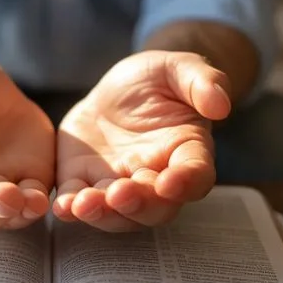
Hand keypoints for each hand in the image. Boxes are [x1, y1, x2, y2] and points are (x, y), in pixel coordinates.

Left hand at [54, 50, 231, 231]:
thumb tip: (221, 105)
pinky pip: (79, 203)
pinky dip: (71, 209)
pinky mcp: (85, 182)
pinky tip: (61, 207)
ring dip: (102, 214)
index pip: (195, 177)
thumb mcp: (178, 68)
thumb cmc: (156, 80)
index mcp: (187, 152)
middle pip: (156, 207)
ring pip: (117, 214)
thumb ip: (202, 81)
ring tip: (84, 204)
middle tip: (120, 194)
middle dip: (138, 205)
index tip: (170, 183)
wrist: (114, 91)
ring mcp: (120, 185)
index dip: (185, 184)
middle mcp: (156, 179)